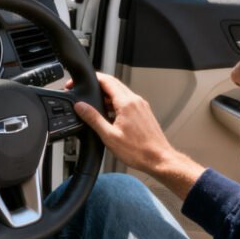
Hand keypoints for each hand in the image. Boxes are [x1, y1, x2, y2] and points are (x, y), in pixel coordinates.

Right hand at [72, 73, 203, 198]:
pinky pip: (127, 100)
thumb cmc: (138, 151)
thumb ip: (93, 118)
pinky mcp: (144, 112)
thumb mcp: (109, 136)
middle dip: (98, 85)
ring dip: (107, 95)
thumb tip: (80, 106)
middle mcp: (136, 101)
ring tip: (96, 106)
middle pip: (114, 83)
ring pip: (121, 92)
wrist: (159, 159)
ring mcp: (141, 106)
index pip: (107, 81)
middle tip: (86, 92)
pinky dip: (116, 102)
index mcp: (126, 103)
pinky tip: (110, 115)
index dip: (92, 79)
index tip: (81, 83)